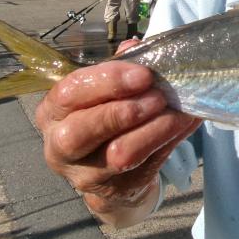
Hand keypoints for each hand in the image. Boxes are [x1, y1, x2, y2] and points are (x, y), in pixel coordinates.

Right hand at [35, 61, 201, 227]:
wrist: (110, 172)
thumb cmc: (105, 116)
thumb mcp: (104, 89)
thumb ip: (118, 67)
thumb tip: (136, 46)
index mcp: (53, 112)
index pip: (70, 92)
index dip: (108, 81)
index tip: (143, 74)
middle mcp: (59, 146)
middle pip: (81, 131)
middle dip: (124, 111)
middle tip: (158, 96)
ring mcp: (85, 174)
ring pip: (118, 155)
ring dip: (153, 130)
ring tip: (176, 113)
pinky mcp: (115, 191)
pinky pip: (146, 166)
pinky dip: (170, 142)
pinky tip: (184, 123)